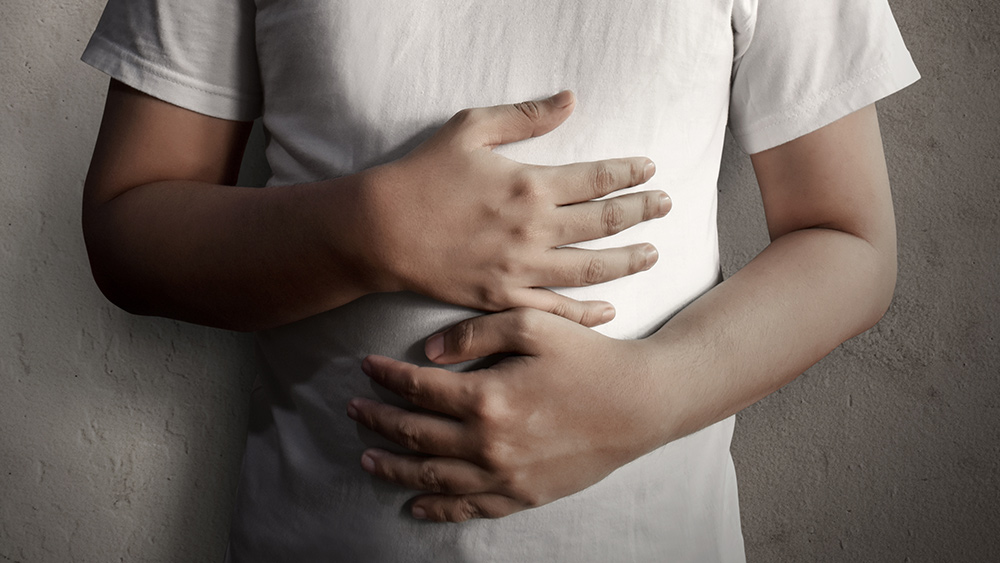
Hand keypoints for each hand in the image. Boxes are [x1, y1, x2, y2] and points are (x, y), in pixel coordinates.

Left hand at [346, 308, 662, 521]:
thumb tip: (427, 352)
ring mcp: (504, 475)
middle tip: (354, 409)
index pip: (417, 388)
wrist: (640, 404)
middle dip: (377, 420)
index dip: (386, 377)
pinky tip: (415, 504)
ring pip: (432, 476)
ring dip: (394, 467)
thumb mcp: (535, 326)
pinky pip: (469, 508)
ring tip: (367, 457)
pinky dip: (436, 508)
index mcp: (486, 397)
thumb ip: (475, 332)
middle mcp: (487, 443)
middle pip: (414, 434)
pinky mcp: (523, 495)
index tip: (366, 367)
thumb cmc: (590, 359)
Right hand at [364, 91, 669, 325]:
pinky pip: (555, 310)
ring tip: (653, 255)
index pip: (597, 178)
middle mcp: (534, 229)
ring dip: (627, 261)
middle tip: (666, 207)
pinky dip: (585, 312)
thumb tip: (570, 100)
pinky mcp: (502, 297)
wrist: (380, 230)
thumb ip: (525, 117)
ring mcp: (520, 268)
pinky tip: (608, 309)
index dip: (629, 173)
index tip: (650, 170)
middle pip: (604, 223)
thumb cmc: (422, 175)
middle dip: (641, 212)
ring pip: (590, 269)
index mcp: (530, 184)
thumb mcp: (470, 129)